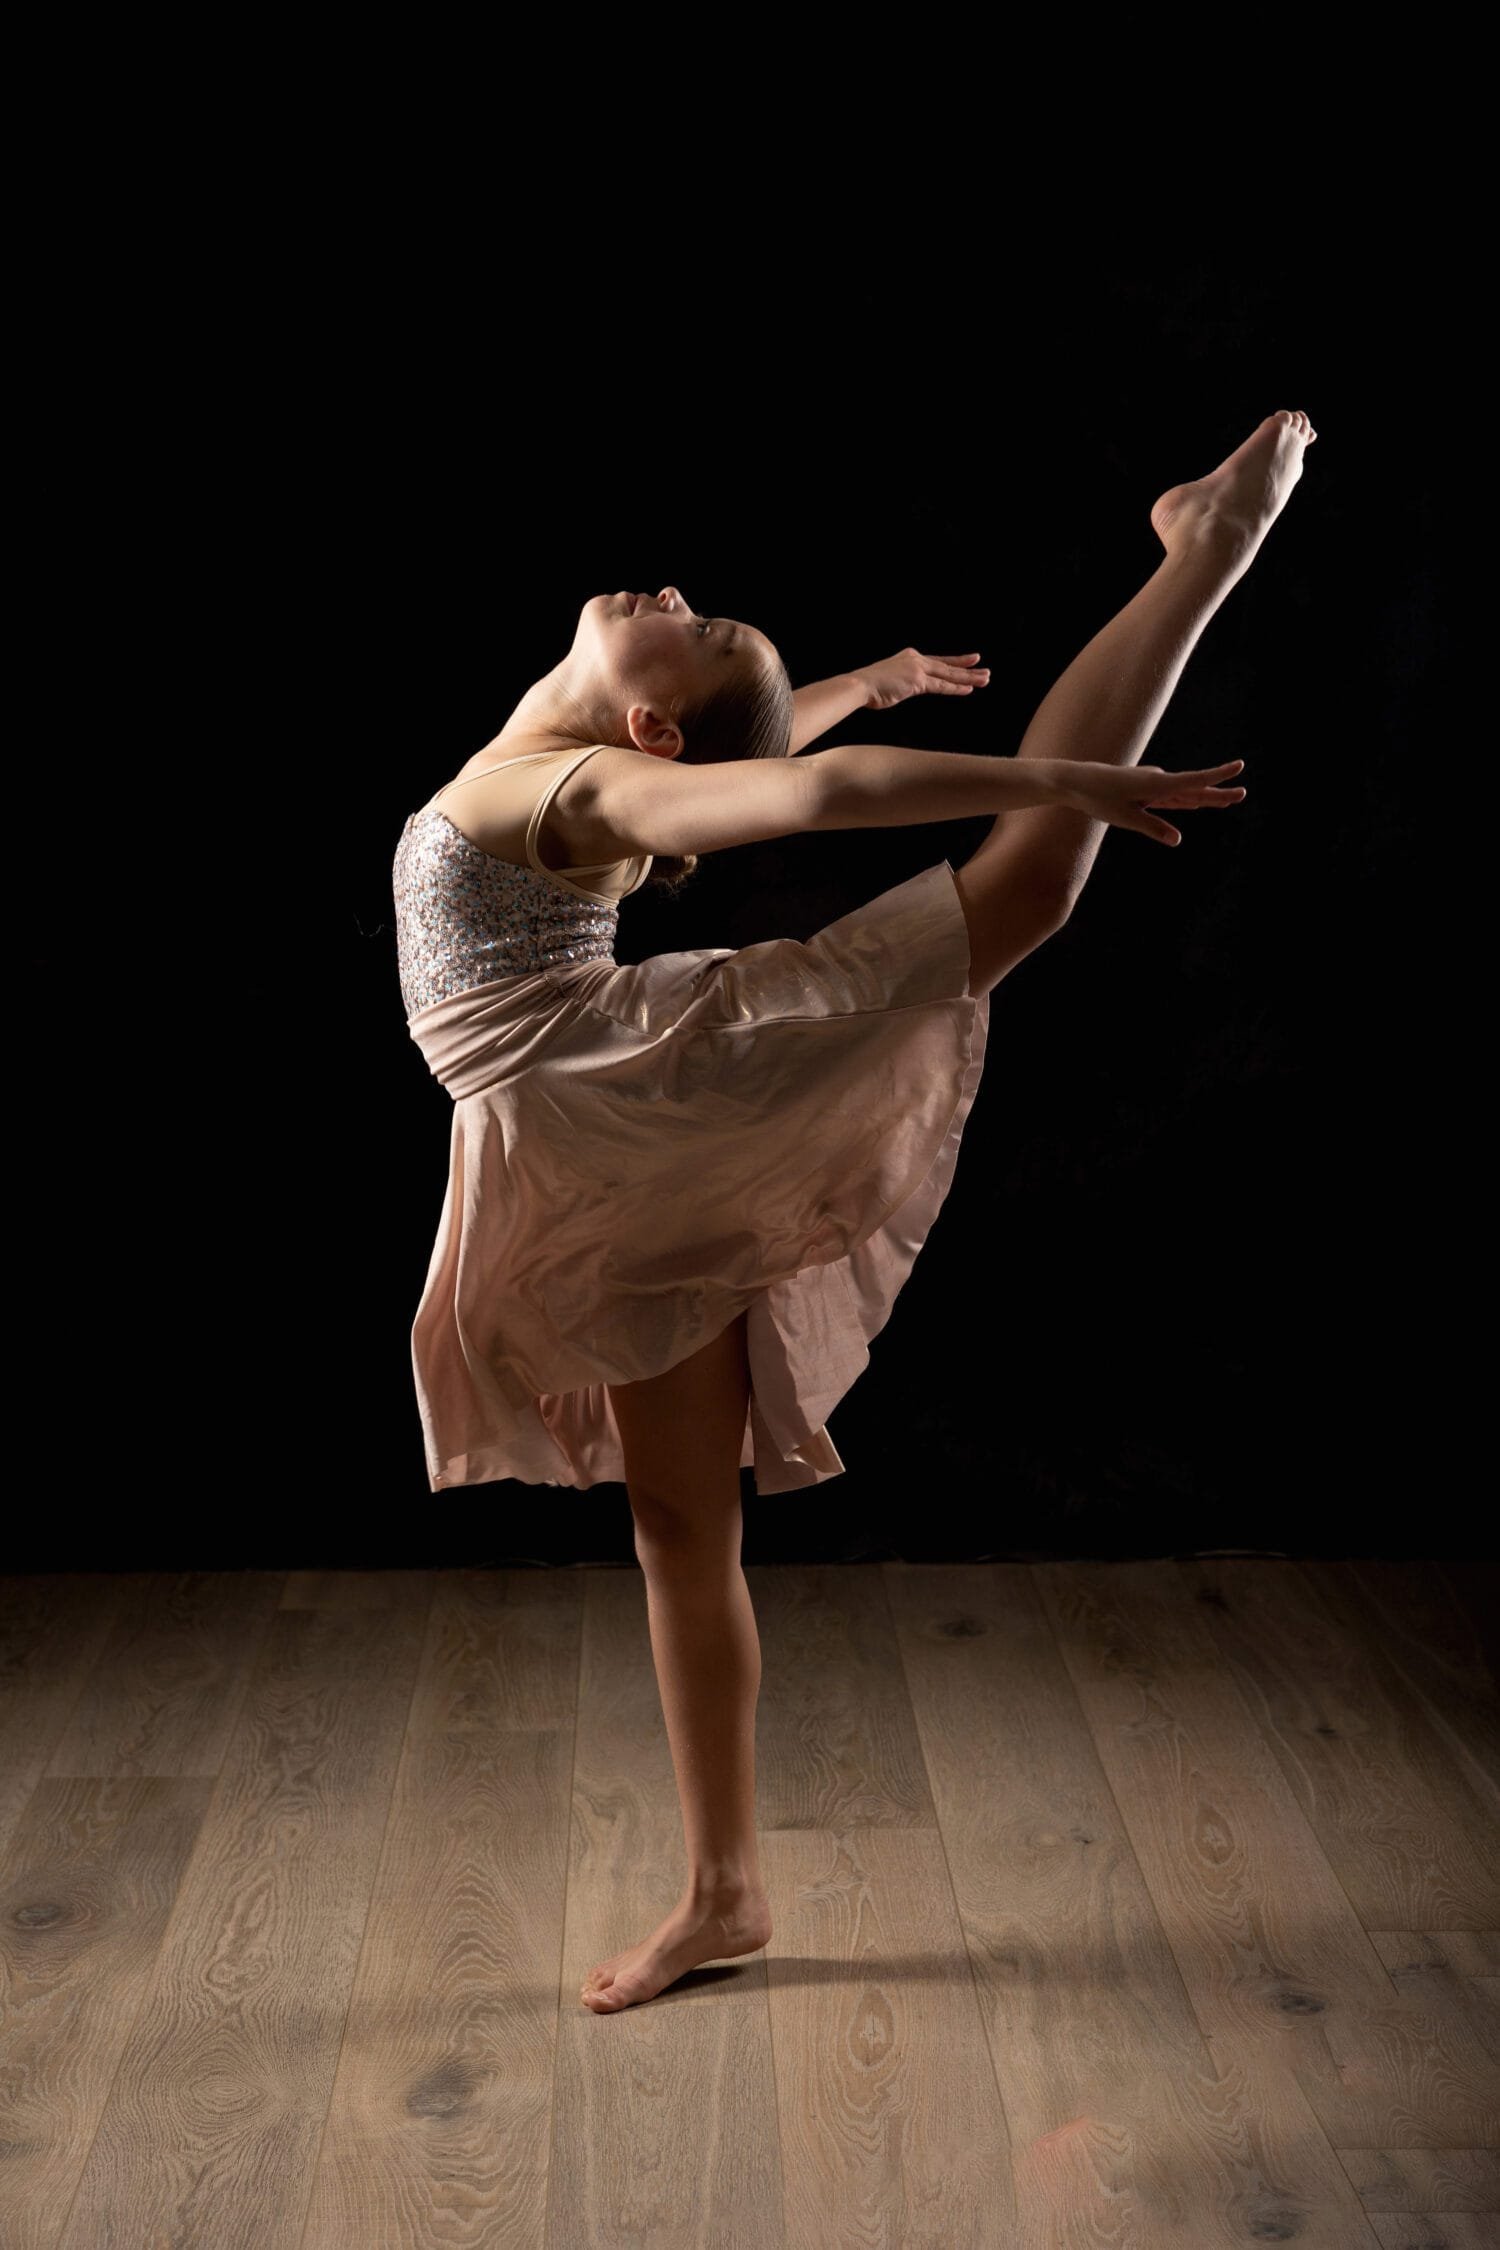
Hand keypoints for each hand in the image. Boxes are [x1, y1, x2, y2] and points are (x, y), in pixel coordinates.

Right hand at [851, 648, 990, 711]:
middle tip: (984, 669)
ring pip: (948, 674)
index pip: (937, 661)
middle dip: (967, 668)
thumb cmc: (870, 686)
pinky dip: (956, 688)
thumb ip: (902, 683)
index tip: (968, 661)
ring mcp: (918, 669)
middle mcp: (916, 660)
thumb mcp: (889, 680)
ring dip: (968, 677)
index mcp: (910, 657)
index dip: (954, 662)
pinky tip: (969, 689)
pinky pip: (941, 686)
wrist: (860, 685)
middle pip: (947, 665)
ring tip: (985, 679)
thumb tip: (902, 689)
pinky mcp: (918, 681)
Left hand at [1055, 758, 1247, 845]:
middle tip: (1243, 794)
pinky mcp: (1144, 789)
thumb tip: (1178, 839)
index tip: (1240, 766)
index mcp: (1157, 784)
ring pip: (1184, 793)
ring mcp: (1152, 784)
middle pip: (1194, 789)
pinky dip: (1185, 799)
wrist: (1075, 781)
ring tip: (1227, 801)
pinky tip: (1196, 804)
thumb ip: (1153, 827)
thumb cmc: (1098, 799)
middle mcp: (1158, 781)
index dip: (1218, 776)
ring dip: (1205, 797)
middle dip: (1218, 793)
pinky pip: (1170, 796)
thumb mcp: (1125, 818)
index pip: (1194, 781)